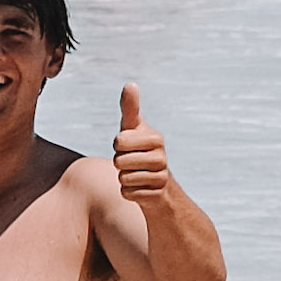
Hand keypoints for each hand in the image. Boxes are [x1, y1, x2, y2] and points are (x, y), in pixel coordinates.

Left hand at [111, 83, 172, 208]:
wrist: (157, 185)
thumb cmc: (139, 151)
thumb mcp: (133, 129)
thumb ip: (130, 108)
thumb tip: (130, 84)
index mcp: (156, 138)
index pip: (120, 141)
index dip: (118, 144)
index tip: (128, 145)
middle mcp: (162, 157)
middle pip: (119, 161)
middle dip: (119, 163)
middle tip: (131, 162)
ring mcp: (161, 177)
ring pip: (123, 178)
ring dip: (123, 178)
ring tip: (136, 174)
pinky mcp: (156, 195)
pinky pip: (127, 193)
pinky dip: (128, 192)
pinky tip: (139, 188)